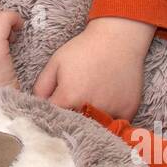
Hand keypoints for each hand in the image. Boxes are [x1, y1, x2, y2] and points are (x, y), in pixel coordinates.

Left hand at [31, 17, 155, 120]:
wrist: (118, 39)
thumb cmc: (84, 49)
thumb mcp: (55, 63)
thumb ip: (41, 87)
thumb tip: (38, 107)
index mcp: (69, 98)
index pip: (54, 118)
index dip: (52, 114)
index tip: (55, 109)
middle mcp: (90, 108)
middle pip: (75, 126)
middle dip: (71, 121)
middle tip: (74, 106)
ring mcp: (111, 111)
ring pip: (96, 128)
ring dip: (92, 123)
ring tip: (92, 104)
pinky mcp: (128, 110)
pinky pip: (117, 124)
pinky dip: (112, 119)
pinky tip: (108, 104)